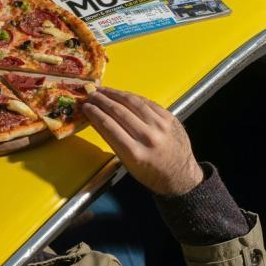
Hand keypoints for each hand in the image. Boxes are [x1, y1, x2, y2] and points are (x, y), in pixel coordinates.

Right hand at [82, 87, 203, 195]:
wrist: (180, 175)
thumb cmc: (150, 173)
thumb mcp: (127, 163)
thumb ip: (112, 140)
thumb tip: (95, 118)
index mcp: (134, 152)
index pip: (109, 125)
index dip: (95, 113)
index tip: (86, 106)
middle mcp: (148, 137)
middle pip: (119, 112)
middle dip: (102, 100)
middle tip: (91, 94)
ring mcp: (161, 125)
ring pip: (133, 102)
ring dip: (115, 94)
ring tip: (103, 90)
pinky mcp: (169, 117)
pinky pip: (147, 102)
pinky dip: (132, 97)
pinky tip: (122, 94)